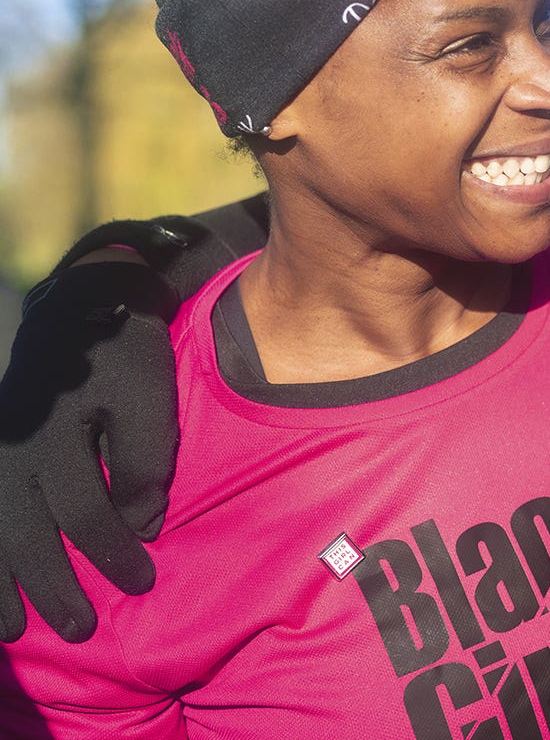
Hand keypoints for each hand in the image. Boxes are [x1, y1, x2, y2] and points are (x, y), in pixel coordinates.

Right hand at [0, 262, 180, 642]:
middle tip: (79, 629)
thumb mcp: (150, 402)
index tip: (140, 582)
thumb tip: (138, 529)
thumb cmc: (125, 357)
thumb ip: (146, 468)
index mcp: (57, 437)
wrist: (82, 306)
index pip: (85, 515)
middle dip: (53, 587)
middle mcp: (14, 451)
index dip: (112, 555)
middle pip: (27, 535)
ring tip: (11, 629)